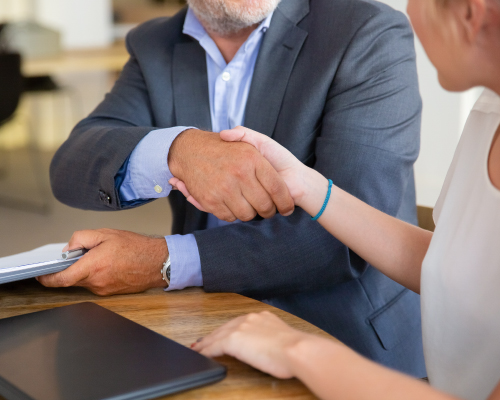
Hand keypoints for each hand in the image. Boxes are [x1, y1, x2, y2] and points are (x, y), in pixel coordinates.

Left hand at [36, 229, 167, 295]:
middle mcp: (96, 282)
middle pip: (73, 278)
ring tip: (104, 256)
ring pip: (85, 280)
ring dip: (87, 270)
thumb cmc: (137, 248)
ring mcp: (104, 289)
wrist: (158, 262)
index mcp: (93, 266)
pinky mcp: (111, 292)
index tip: (41, 275)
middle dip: (73, 267)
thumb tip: (69, 248)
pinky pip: (97, 283)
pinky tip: (110, 264)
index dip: (47, 279)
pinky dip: (97, 274)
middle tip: (84, 253)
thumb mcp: (106, 233)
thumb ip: (81, 238)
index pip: (61, 279)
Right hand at [168, 129, 293, 221]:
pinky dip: (232, 214)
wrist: (189, 150)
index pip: (277, 188)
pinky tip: (233, 204)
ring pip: (247, 214)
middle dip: (268, 211)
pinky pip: (229, 217)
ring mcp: (224, 188)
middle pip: (264, 206)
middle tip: (268, 209)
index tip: (287, 208)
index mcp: (252, 159)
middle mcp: (239, 173)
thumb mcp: (247, 140)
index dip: (285, 202)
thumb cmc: (224, 149)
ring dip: (249, 213)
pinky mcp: (210, 200)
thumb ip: (265, 150)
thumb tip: (276, 172)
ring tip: (249, 205)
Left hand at [192, 311, 309, 378]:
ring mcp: (241, 327)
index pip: (239, 324)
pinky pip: (214, 346)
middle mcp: (250, 318)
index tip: (222, 335)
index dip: (228, 331)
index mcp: (262, 317)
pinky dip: (206, 350)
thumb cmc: (296, 351)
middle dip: (214, 335)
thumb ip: (271, 338)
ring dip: (206, 342)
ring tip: (197, 348)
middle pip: (225, 327)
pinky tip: (201, 354)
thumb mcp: (283, 339)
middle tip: (203, 341)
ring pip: (217, 335)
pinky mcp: (233, 339)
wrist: (295, 350)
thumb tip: (268, 347)